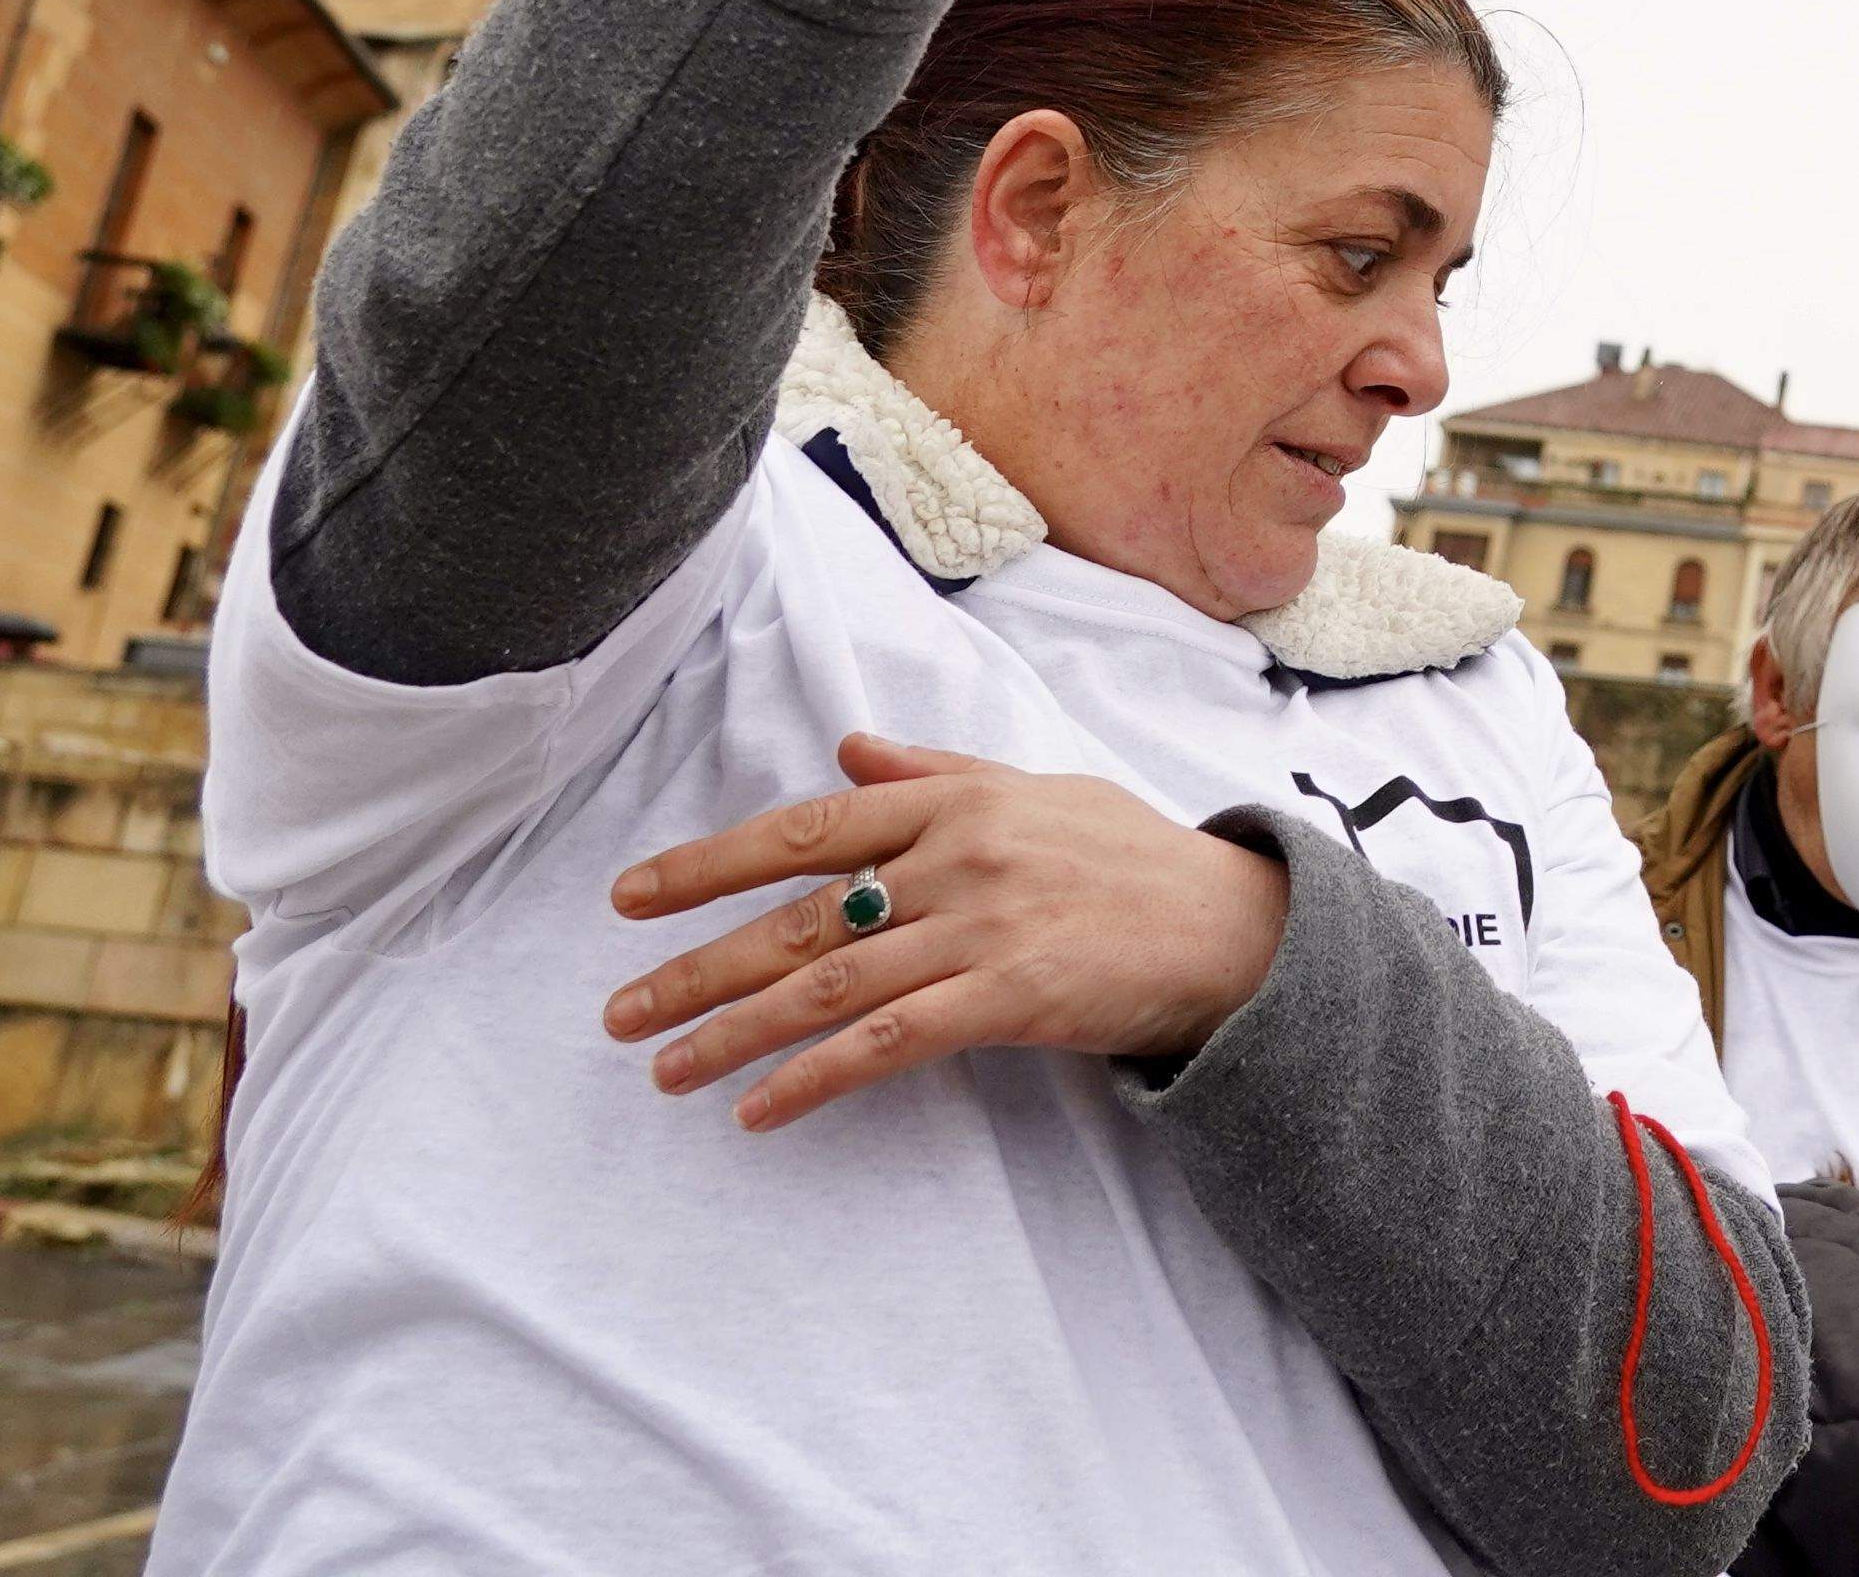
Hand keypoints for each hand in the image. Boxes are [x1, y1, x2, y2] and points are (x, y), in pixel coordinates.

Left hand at [604, 732, 1288, 1130]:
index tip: (632, 897)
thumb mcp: (1039, 792)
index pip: (807, 831)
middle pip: (801, 917)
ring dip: (737, 1031)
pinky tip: (762, 1109)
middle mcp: (960, 858)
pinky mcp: (1012, 997)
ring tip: (667, 1070)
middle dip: (698, 967)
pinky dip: (818, 1076)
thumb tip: (848, 750)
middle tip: (620, 1014)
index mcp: (957, 804)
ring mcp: (985, 928)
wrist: (1237, 927)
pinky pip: (892, 1042)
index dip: (710, 864)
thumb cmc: (1135, 859)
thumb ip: (937, 775)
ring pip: (831, 984)